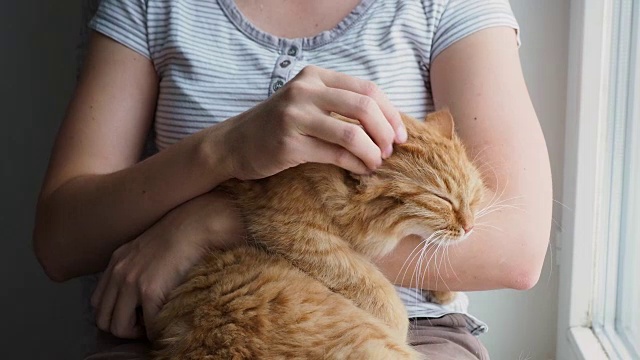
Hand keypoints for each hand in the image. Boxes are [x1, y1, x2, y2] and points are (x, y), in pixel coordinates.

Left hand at [91, 191, 244, 339]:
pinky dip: (156, 330)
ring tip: (153, 325)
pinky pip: (146, 325)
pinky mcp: (149, 290)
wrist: (196, 225)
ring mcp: (131, 282)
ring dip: (136, 333)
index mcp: (116, 262)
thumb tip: (140, 294)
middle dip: (123, 328)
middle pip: (102, 319)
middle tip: (144, 324)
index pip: (98, 302)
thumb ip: (137, 267)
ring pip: (117, 328)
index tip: (136, 314)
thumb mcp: (147, 249)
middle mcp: (118, 272)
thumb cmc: (181, 235)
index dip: (115, 314)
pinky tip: (167, 322)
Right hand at [221, 65, 407, 179]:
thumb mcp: (307, 103)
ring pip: (352, 133)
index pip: (367, 88)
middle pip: (364, 107)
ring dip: (373, 152)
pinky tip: (361, 170)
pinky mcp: (288, 144)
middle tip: (391, 151)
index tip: (401, 135)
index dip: (390, 113)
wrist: (233, 144)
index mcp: (314, 76)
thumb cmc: (279, 126)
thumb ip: (339, 104)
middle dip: (385, 132)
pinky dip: (355, 164)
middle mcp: (304, 91)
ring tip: (377, 162)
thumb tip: (388, 124)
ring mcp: (294, 117)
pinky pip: (334, 154)